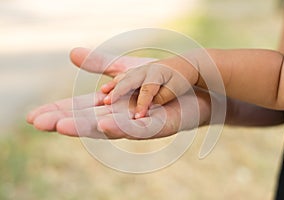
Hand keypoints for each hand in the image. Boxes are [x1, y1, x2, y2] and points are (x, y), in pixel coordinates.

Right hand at [26, 47, 210, 138]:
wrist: (193, 86)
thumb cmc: (160, 81)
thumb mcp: (126, 70)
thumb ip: (101, 65)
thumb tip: (71, 54)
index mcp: (111, 104)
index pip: (79, 108)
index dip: (58, 111)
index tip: (33, 116)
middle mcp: (120, 116)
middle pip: (88, 120)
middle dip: (64, 121)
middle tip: (38, 122)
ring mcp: (138, 123)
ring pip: (108, 127)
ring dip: (84, 127)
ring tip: (60, 125)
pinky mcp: (158, 126)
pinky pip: (139, 128)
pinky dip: (122, 127)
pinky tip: (105, 124)